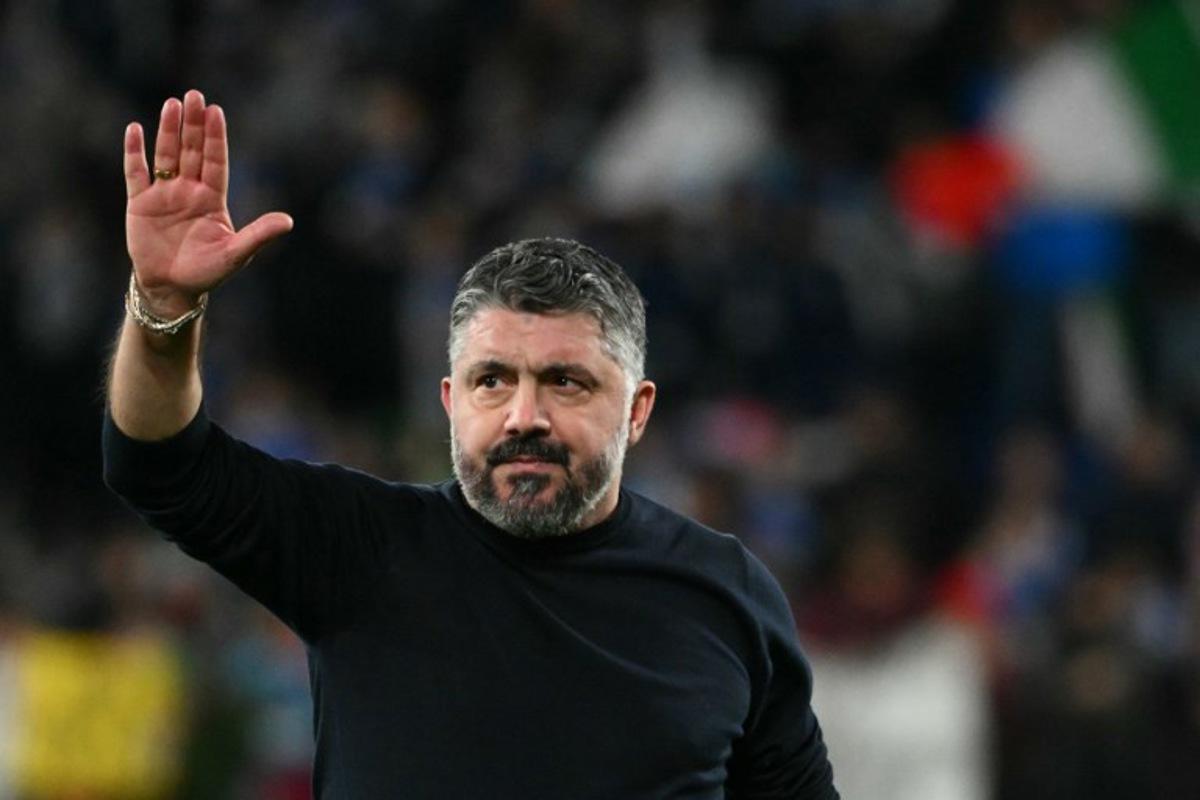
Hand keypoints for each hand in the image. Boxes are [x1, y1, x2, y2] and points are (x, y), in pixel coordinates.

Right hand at [124, 89, 292, 316]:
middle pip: (192, 151)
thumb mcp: (236, 253)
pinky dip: (134, 152)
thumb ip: (259, 234)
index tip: (216, 111)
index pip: (216, 161)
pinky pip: (136, 173)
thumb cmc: (208, 271)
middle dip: (193, 124)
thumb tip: (289, 221)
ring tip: (172, 105)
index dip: (216, 137)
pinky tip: (135, 129)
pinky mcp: (140, 203)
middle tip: (195, 95)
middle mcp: (189, 191)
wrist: (173, 288)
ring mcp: (164, 195)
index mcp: (213, 198)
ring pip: (166, 156)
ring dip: (168, 131)